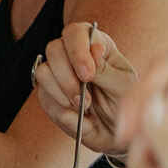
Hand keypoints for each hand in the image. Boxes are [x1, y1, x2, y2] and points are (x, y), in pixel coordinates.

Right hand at [32, 22, 137, 157]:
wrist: (117, 134)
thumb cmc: (125, 106)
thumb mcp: (124, 88)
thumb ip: (107, 70)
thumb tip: (94, 49)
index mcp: (94, 45)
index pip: (75, 33)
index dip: (77, 51)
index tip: (87, 75)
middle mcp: (71, 55)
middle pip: (53, 50)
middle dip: (67, 78)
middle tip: (86, 100)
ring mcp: (57, 73)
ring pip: (43, 72)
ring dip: (62, 94)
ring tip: (84, 109)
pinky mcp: (47, 92)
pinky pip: (43, 97)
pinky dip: (61, 111)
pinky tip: (79, 118)